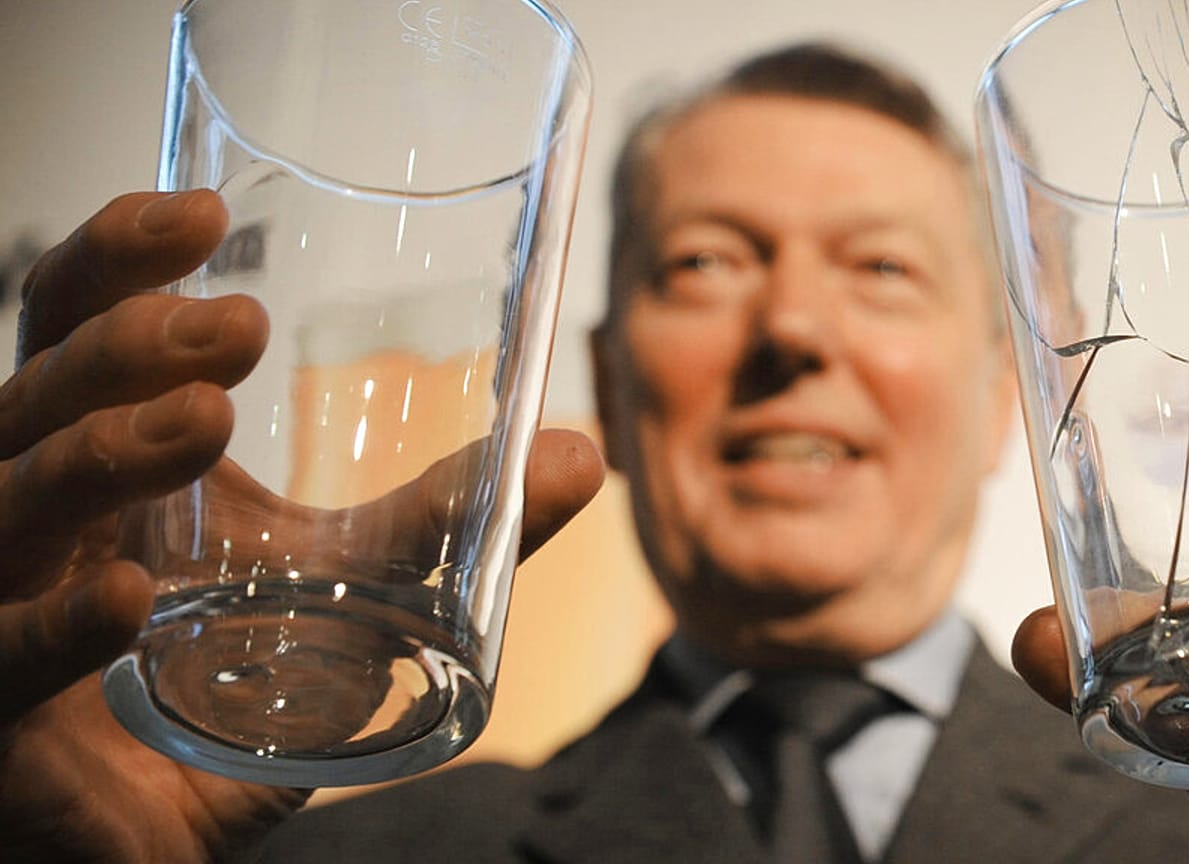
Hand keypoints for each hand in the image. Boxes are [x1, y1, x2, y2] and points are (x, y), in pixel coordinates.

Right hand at [0, 191, 603, 862]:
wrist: (174, 832)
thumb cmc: (244, 689)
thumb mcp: (353, 591)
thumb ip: (452, 526)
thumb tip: (578, 453)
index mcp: (109, 462)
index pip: (72, 327)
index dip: (114, 259)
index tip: (199, 215)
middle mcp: (38, 517)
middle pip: (33, 391)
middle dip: (124, 345)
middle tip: (236, 329)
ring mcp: (3, 609)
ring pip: (7, 501)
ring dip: (98, 450)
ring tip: (202, 417)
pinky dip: (48, 629)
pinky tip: (121, 603)